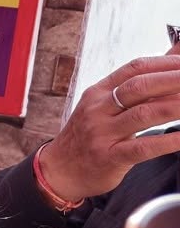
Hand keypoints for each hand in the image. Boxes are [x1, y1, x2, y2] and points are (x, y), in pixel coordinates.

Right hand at [37, 53, 179, 203]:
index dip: (165, 62)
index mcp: (99, 92)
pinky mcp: (109, 157)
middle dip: (173, 79)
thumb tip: (170, 59)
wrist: (59, 169)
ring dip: (175, 106)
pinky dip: (167, 142)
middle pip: (139, 86)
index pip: (134, 68)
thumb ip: (137, 87)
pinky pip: (142, 147)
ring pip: (143, 114)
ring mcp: (102, 133)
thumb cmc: (88, 136)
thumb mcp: (104, 106)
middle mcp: (98, 109)